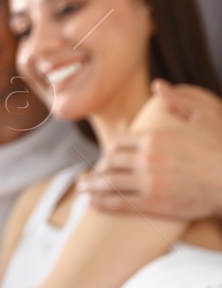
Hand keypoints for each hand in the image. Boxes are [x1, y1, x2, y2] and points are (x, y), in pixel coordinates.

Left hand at [79, 80, 221, 220]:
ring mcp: (149, 182)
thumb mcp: (203, 117)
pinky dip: (101, 202)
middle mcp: (147, 159)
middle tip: (91, 176)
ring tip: (84, 189)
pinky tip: (92, 203)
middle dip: (98, 170)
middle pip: (110, 163)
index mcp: (155, 138)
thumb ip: (177, 101)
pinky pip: (119, 203)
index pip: (118, 143)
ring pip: (110, 183)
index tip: (105, 157)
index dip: (108, 151)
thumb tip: (158, 84)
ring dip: (93, 186)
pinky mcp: (154, 203)